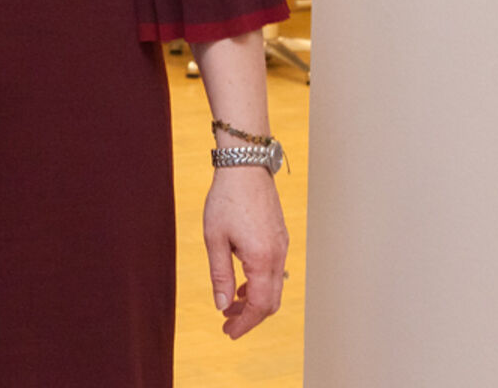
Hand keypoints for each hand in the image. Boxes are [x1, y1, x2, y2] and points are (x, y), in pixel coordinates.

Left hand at [204, 167, 288, 338]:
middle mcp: (278, 256)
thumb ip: (220, 275)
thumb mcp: (215, 239)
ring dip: (254, 300)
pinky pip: (275, 271)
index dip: (244, 324)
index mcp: (262, 260)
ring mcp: (282, 246)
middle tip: (226, 323)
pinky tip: (241, 281)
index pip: (259, 306)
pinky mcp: (280, 237)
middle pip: (270, 302)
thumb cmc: (226, 199)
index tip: (228, 332)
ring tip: (230, 303)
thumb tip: (222, 305)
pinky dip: (260, 284)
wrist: (245, 166)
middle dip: (250, 316)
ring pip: (274, 287)